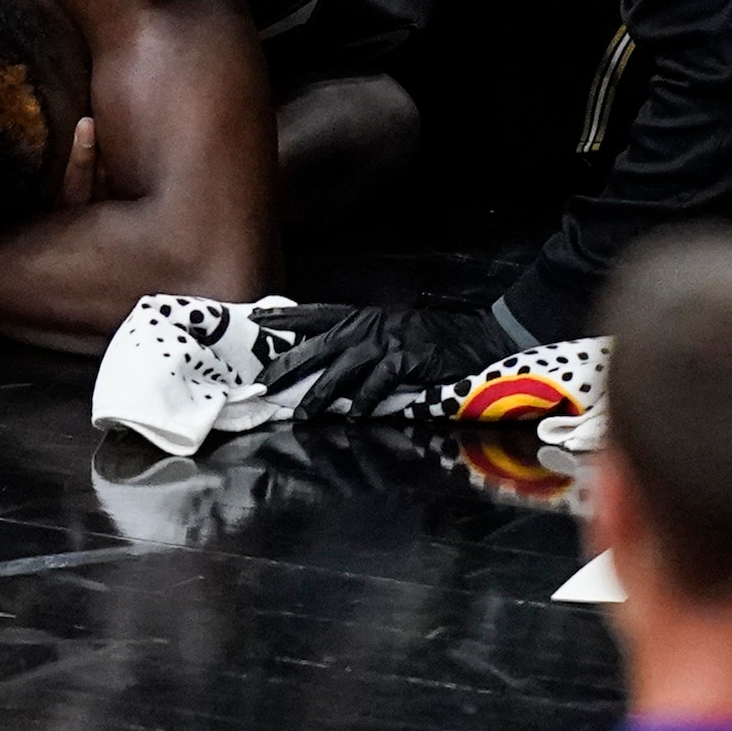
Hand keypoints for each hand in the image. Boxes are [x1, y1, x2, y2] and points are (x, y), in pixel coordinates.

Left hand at [278, 299, 514, 418]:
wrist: (476, 336)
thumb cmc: (430, 337)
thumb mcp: (390, 327)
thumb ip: (359, 338)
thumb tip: (325, 358)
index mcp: (363, 316)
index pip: (314, 314)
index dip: (284, 317)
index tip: (255, 321)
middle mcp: (370, 325)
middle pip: (319, 347)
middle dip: (288, 366)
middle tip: (264, 384)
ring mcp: (388, 342)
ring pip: (342, 371)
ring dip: (320, 396)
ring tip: (302, 415)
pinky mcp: (407, 360)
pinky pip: (376, 386)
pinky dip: (363, 403)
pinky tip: (353, 417)